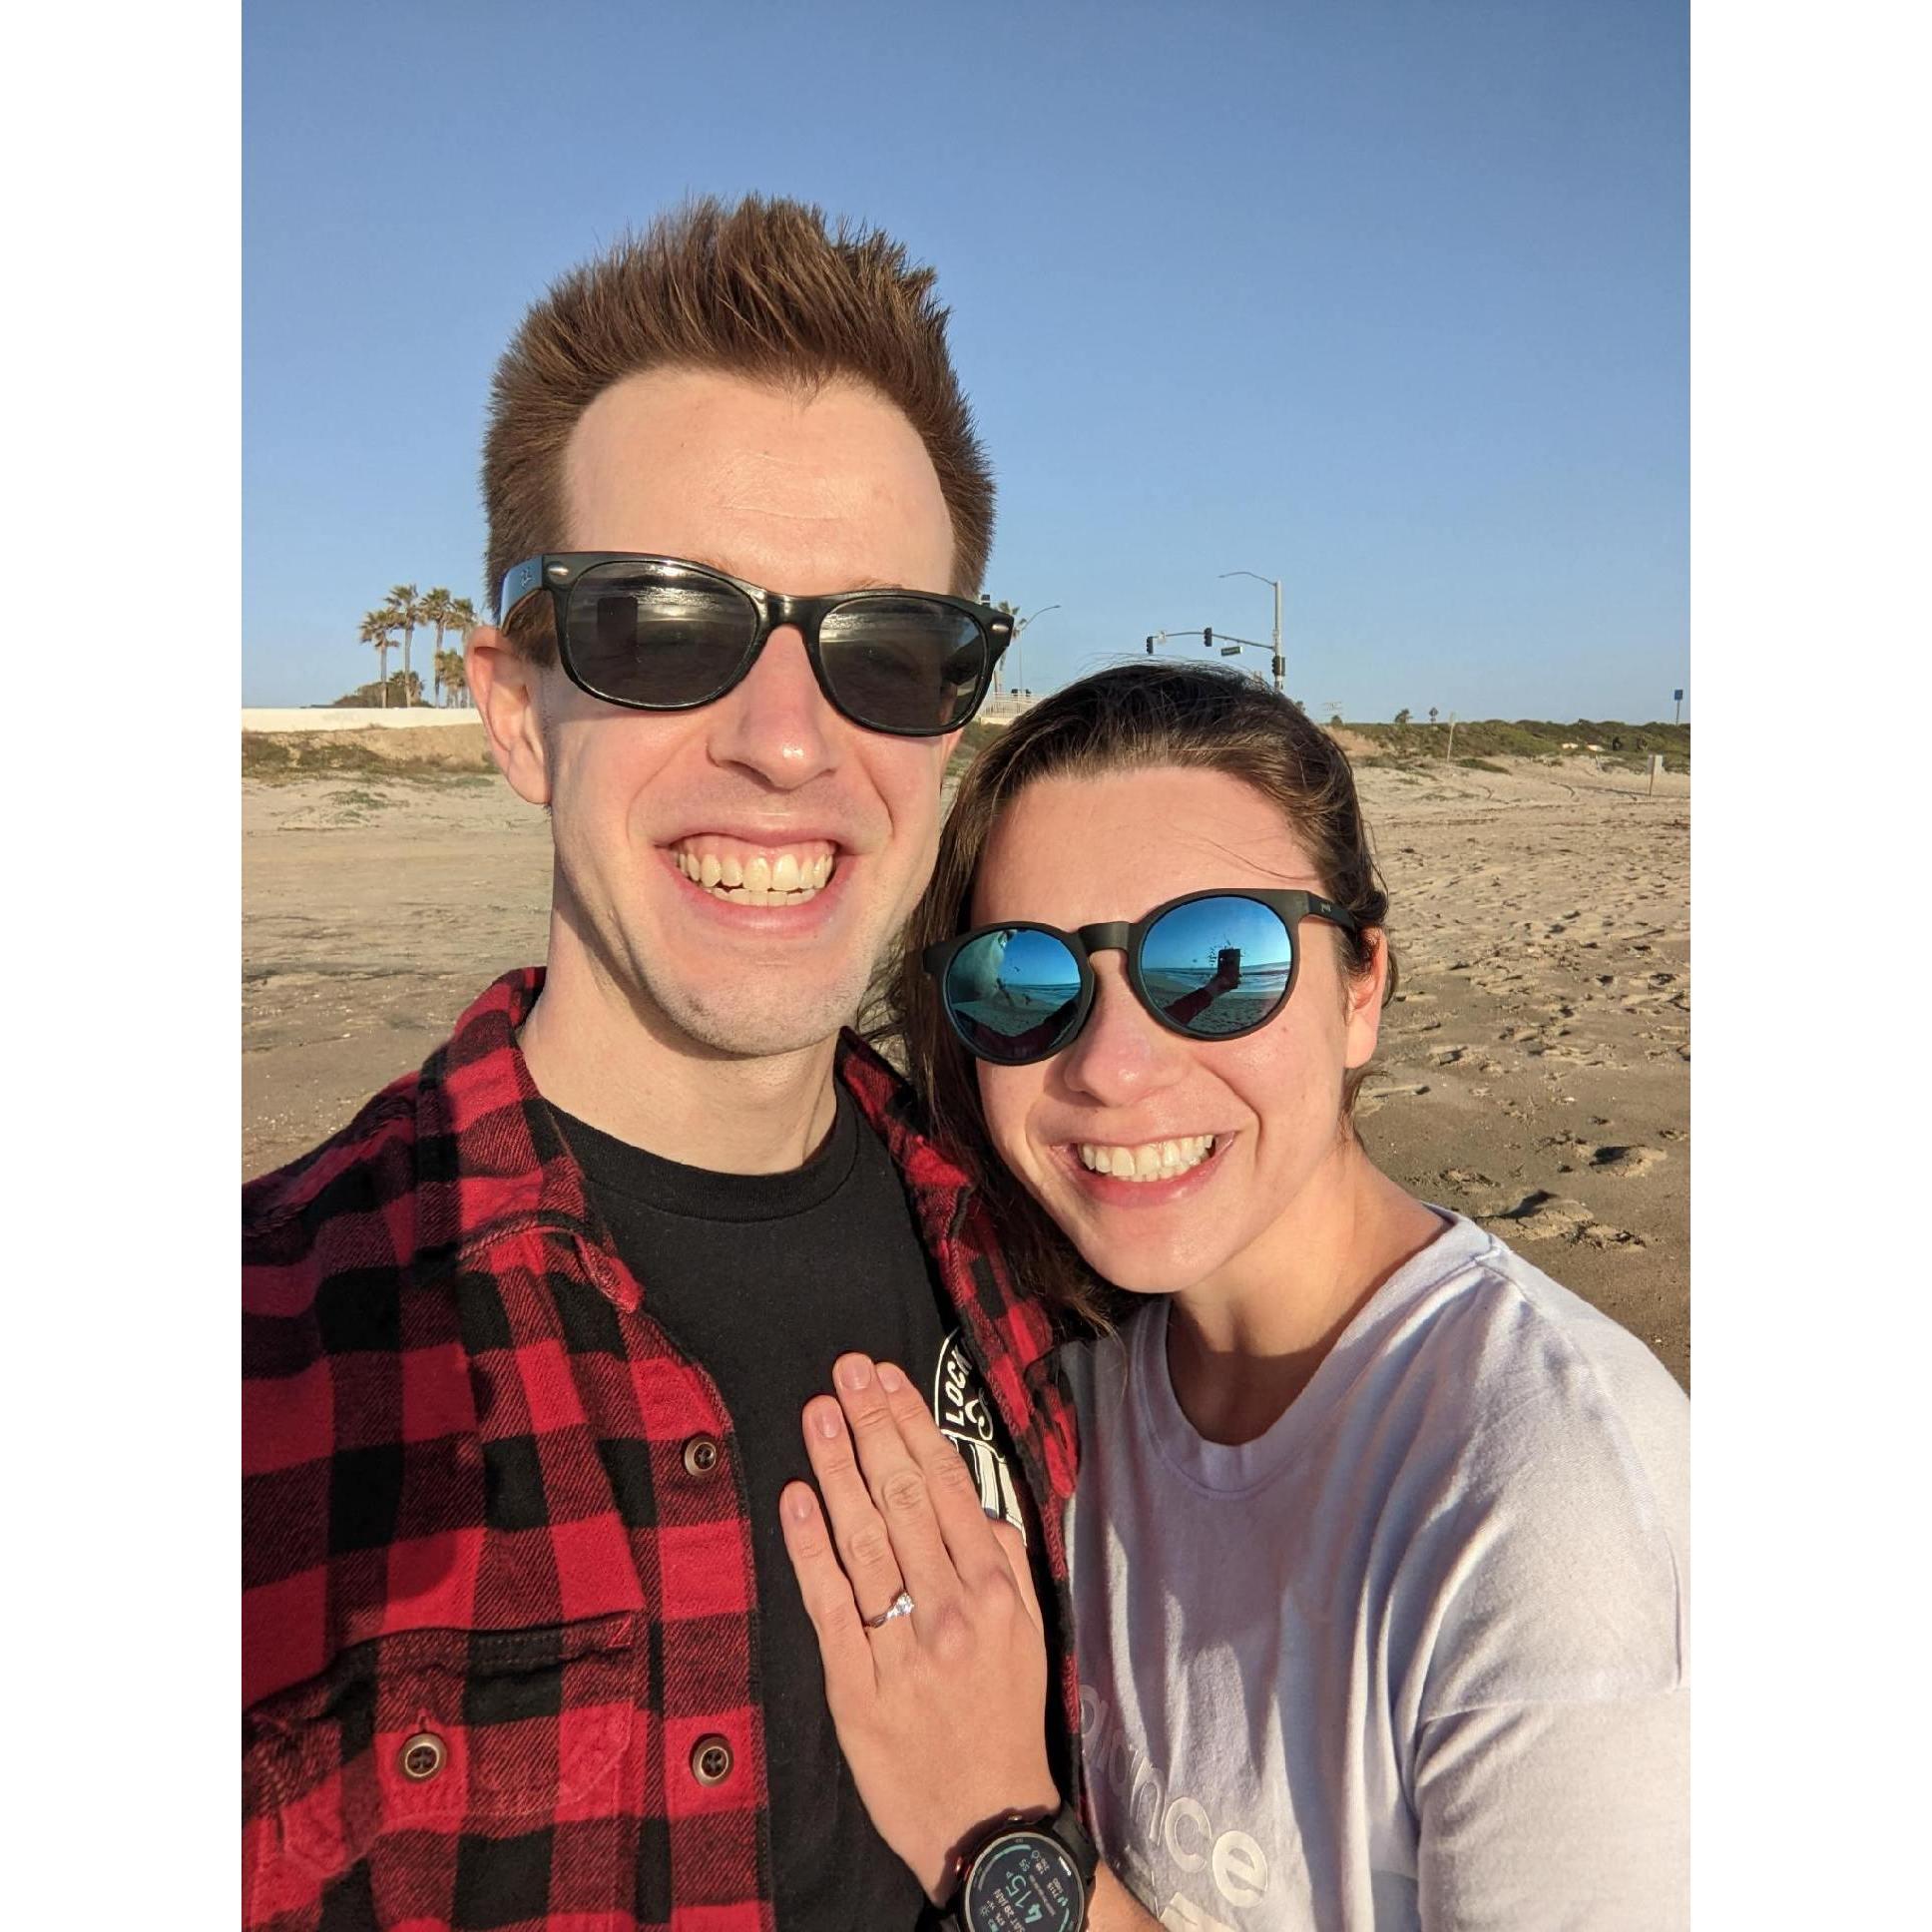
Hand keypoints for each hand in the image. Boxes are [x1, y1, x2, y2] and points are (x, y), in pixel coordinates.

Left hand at [780, 1352, 1058, 1903]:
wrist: (984, 1818)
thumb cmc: (1005, 1714)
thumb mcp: (1030, 1631)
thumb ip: (1005, 1558)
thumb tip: (974, 1496)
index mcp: (995, 1591)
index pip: (949, 1486)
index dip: (913, 1425)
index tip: (887, 1378)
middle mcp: (950, 1609)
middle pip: (903, 1499)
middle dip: (873, 1425)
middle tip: (846, 1370)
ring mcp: (901, 1647)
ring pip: (863, 1540)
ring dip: (838, 1467)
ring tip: (820, 1413)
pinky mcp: (855, 1685)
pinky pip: (830, 1604)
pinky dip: (810, 1548)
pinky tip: (796, 1498)